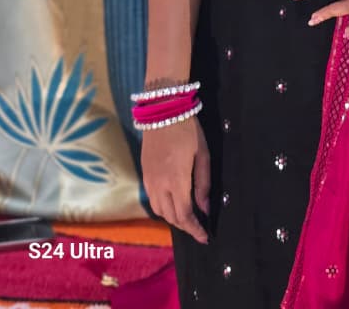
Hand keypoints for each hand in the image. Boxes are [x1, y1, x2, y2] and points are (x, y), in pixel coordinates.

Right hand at [142, 116, 209, 243]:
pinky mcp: (144, 174)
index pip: (184, 215)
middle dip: (185, 226)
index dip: (194, 229)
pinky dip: (163, 207)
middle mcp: (159, 185)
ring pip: (159, 211)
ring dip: (173, 218)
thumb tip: (204, 208)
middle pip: (170, 217)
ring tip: (187, 216)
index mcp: (176, 180)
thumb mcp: (202, 154)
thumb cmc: (187, 130)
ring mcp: (149, 180)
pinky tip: (174, 201)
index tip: (204, 237)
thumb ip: (203, 183)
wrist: (162, 110)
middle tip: (198, 228)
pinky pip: (152, 199)